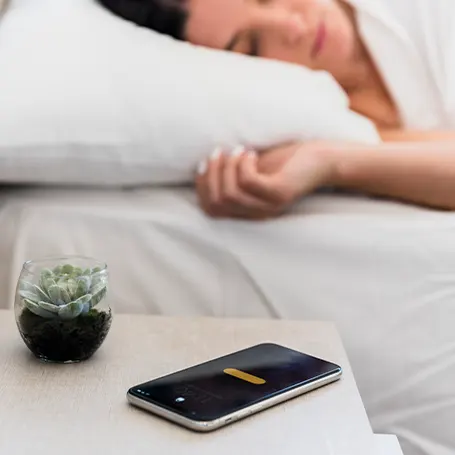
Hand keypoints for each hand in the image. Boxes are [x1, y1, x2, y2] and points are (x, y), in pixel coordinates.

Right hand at [195, 141, 335, 219]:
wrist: (322, 161)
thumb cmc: (285, 164)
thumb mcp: (252, 170)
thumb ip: (231, 175)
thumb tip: (204, 165)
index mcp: (247, 212)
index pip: (211, 209)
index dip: (201, 186)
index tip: (203, 163)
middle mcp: (256, 214)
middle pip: (217, 202)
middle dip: (211, 174)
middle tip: (218, 152)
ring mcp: (269, 206)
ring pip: (231, 193)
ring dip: (227, 167)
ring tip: (237, 150)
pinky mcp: (280, 194)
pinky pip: (249, 181)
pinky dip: (243, 164)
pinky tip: (251, 153)